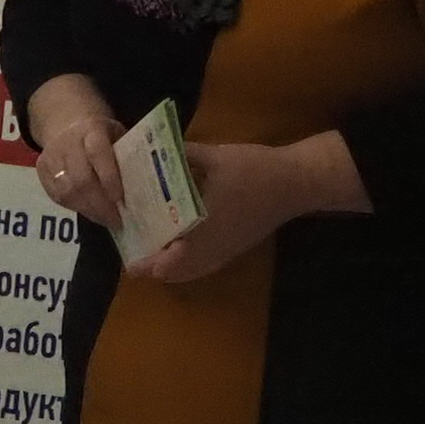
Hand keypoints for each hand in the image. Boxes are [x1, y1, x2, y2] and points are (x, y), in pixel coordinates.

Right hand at [27, 76, 120, 230]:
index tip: (121, 200)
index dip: (109, 179)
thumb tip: (142, 189)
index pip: (98, 154)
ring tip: (106, 220)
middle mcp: (67, 142)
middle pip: (81, 179)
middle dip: (100, 204)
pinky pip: (57, 195)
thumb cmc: (102, 134)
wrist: (67, 123)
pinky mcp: (41, 169)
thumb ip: (125, 155)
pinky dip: (75, 207)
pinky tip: (91, 213)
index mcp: (91, 129)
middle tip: (117, 220)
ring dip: (88, 210)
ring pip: (67, 191)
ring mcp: (51, 156)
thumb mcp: (117, 135)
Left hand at [127, 138, 339, 285]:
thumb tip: (155, 149)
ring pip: (192, 273)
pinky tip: (181, 247)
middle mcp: (213, 247)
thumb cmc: (255, 169)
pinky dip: (188, 264)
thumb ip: (182, 154)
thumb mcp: (215, 156)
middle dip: (154, 269)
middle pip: (175, 274)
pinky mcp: (237, 247)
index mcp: (202, 228)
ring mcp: (227, 250)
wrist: (295, 182)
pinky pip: (206, 266)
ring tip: (153, 252)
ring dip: (170, 268)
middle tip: (136, 254)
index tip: (129, 258)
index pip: (167, 261)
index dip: (146, 264)